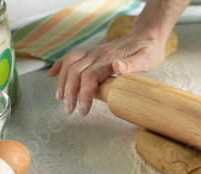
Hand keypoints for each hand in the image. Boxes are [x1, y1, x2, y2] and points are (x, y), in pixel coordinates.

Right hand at [47, 33, 165, 115]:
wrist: (146, 36)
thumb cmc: (148, 50)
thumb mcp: (147, 58)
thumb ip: (132, 64)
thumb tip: (116, 66)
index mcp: (109, 58)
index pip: (90, 77)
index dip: (84, 94)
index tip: (83, 110)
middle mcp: (97, 54)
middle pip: (76, 72)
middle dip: (70, 93)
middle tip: (70, 110)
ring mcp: (93, 52)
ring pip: (70, 65)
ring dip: (62, 81)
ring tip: (60, 99)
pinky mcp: (92, 53)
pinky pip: (71, 57)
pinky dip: (59, 66)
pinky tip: (52, 75)